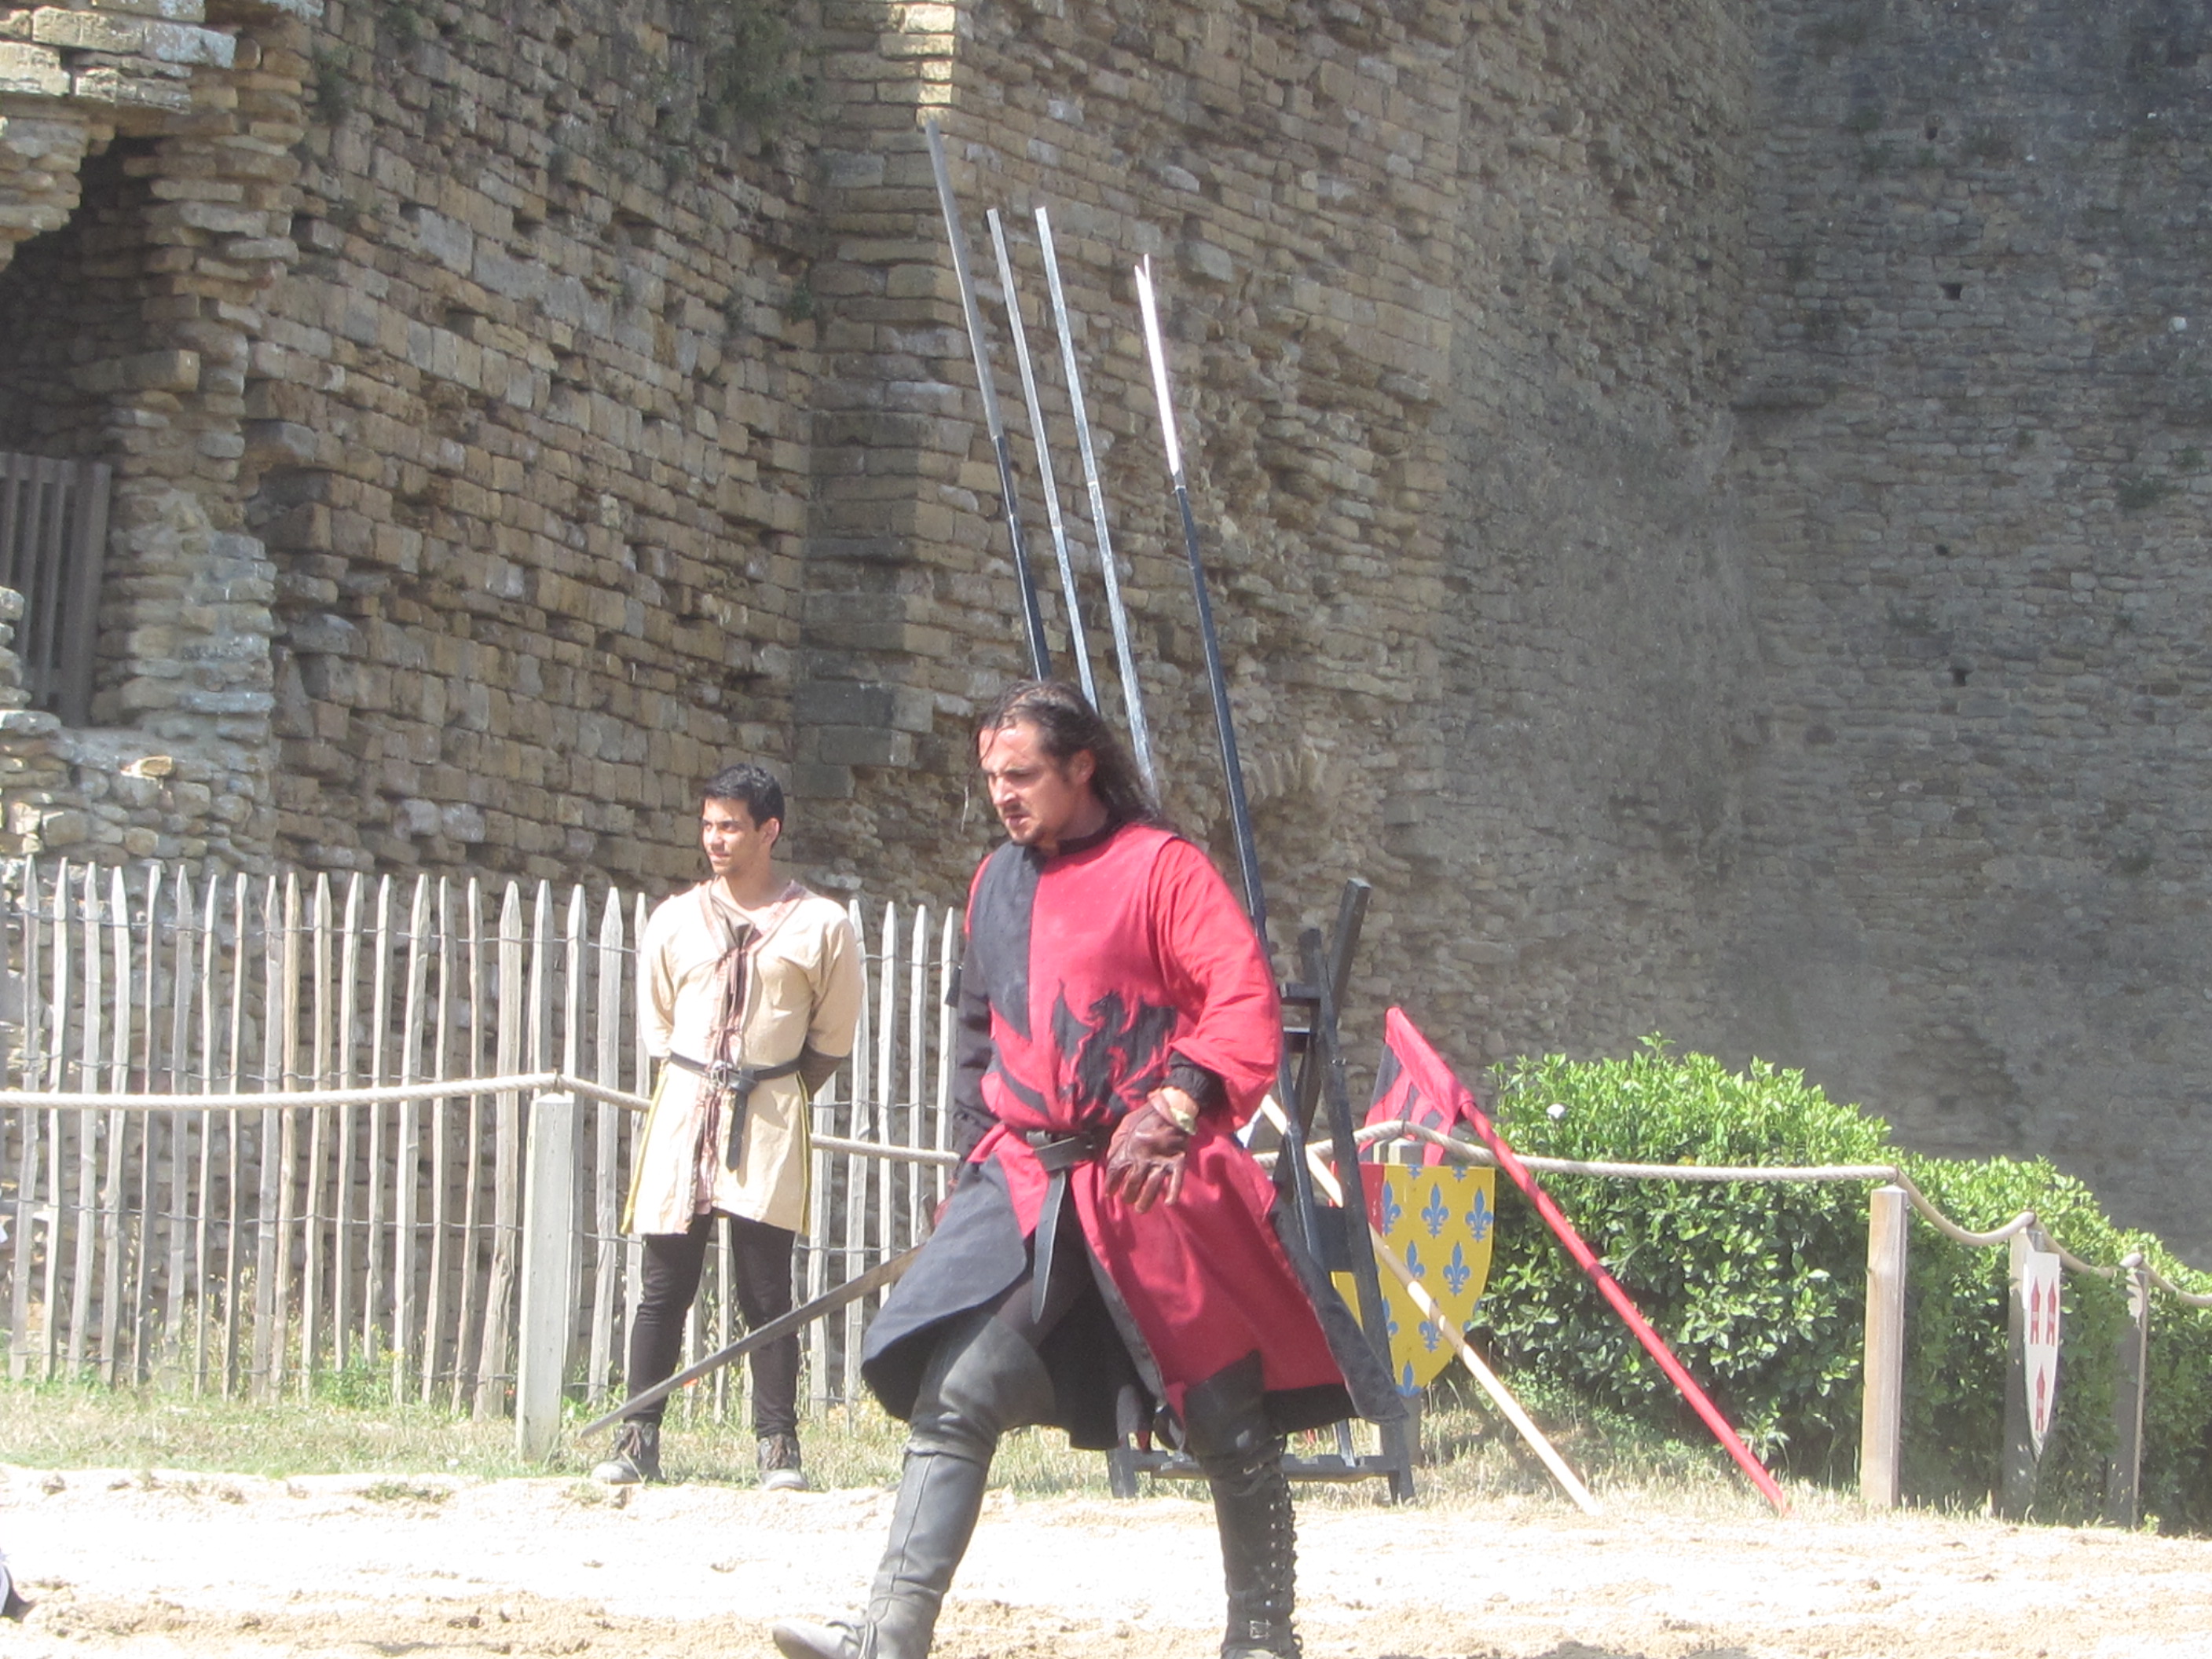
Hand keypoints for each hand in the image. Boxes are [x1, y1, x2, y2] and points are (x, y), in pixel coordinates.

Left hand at [1104, 1092, 1195, 1213]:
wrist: (1169, 1107)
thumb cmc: (1144, 1116)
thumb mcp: (1124, 1127)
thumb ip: (1116, 1145)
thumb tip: (1110, 1160)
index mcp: (1129, 1149)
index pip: (1115, 1172)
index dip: (1110, 1184)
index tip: (1109, 1193)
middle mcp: (1143, 1158)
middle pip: (1132, 1183)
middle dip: (1128, 1195)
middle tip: (1128, 1200)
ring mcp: (1161, 1161)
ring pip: (1151, 1187)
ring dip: (1145, 1200)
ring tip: (1140, 1209)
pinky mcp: (1177, 1161)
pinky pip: (1177, 1179)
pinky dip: (1173, 1191)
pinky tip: (1169, 1202)